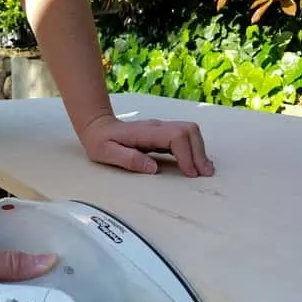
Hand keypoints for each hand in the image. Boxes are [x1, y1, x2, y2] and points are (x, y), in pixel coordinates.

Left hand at [79, 115, 214, 176]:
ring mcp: (161, 129)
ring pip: (190, 132)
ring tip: (204, 171)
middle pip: (188, 131)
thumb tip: (152, 168)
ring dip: (200, 150)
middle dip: (199, 153)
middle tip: (203, 174)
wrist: (97, 126)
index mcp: (145, 132)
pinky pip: (185, 138)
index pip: (175, 136)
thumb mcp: (106, 153)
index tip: (189, 173)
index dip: (186, 154)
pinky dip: (194, 150)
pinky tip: (196, 164)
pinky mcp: (163, 134)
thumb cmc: (100, 141)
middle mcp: (157, 127)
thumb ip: (128, 159)